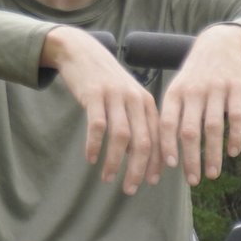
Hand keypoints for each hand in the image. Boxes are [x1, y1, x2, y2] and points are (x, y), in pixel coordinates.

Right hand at [43, 26, 160, 194]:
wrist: (81, 51)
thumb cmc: (106, 82)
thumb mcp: (127, 99)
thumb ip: (136, 124)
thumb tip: (140, 158)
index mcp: (147, 103)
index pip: (158, 138)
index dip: (156, 162)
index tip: (151, 182)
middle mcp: (135, 100)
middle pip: (143, 142)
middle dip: (139, 169)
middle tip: (130, 189)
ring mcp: (115, 96)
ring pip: (121, 137)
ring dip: (115, 162)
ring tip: (108, 179)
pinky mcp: (94, 94)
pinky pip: (96, 126)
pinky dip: (94, 145)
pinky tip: (90, 159)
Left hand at [159, 24, 240, 185]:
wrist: (220, 44)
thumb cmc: (195, 76)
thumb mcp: (178, 90)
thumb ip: (172, 116)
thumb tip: (164, 154)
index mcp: (175, 93)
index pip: (167, 123)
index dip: (167, 146)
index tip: (170, 167)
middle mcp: (194, 91)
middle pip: (190, 131)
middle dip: (191, 159)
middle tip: (193, 180)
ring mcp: (216, 90)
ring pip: (214, 128)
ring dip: (213, 154)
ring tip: (213, 174)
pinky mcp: (238, 89)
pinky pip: (237, 118)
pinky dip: (236, 137)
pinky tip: (233, 153)